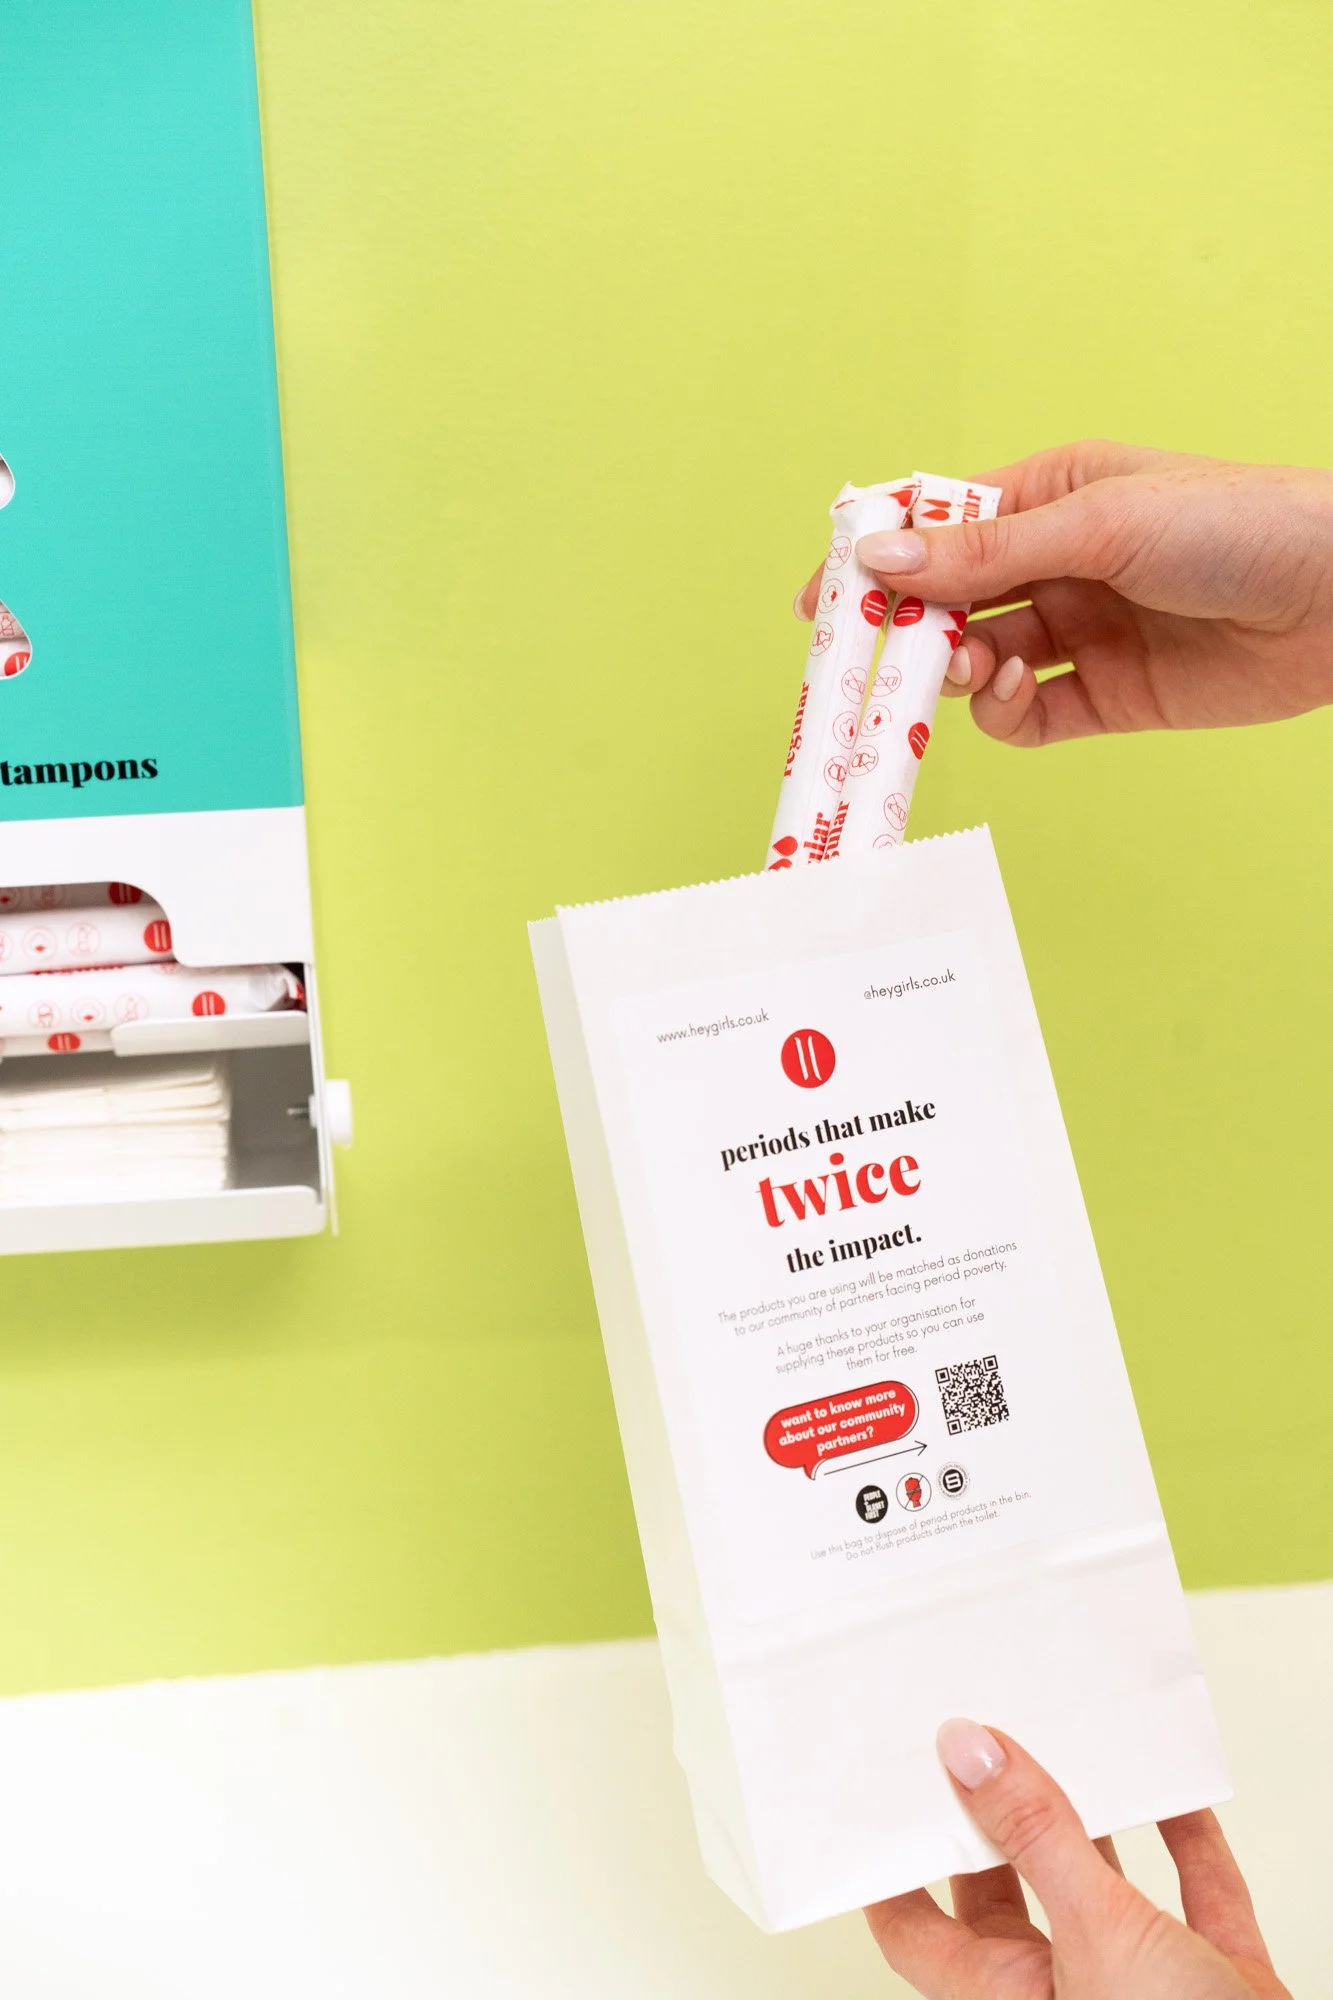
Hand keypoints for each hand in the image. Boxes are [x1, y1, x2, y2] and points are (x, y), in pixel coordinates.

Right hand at [794, 442, 1332, 746]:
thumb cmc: (1238, 523)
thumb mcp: (1098, 523)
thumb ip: (986, 552)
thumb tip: (882, 560)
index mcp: (1049, 496)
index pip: (938, 526)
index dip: (877, 559)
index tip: (821, 600)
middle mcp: (1056, 564)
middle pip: (948, 603)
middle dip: (906, 631)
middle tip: (872, 658)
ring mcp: (1080, 632)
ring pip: (978, 664)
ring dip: (957, 672)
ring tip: (969, 668)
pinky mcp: (1106, 697)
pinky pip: (1027, 717)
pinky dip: (1004, 714)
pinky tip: (1013, 692)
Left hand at [866, 1720, 1288, 1998]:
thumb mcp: (1098, 1933)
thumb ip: (1037, 1839)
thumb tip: (969, 1753)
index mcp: (1009, 1996)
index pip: (916, 1930)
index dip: (893, 1869)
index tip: (879, 1799)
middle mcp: (1064, 1990)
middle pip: (1006, 1894)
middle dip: (994, 1820)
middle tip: (976, 1745)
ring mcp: (1140, 1983)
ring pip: (1097, 1886)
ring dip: (1089, 1818)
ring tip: (1065, 1741)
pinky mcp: (1212, 1978)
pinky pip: (1189, 1890)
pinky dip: (1181, 1836)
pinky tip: (1171, 1786)